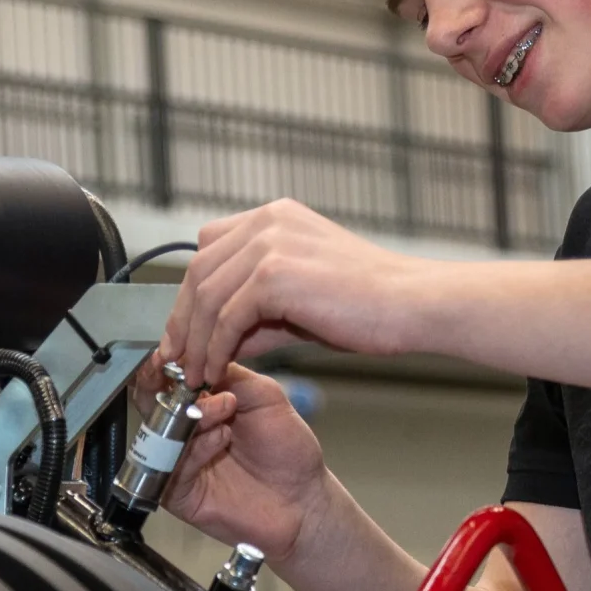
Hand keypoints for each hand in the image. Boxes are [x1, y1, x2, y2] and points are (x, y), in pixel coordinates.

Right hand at [153, 364, 333, 567]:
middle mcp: (186, 432)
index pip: (170, 380)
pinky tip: (221, 439)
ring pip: (160, 434)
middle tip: (182, 378)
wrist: (303, 499)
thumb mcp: (264, 397)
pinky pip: (170, 468)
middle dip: (163, 387)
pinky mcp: (179, 493)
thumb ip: (231, 375)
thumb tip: (198, 359)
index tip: (170, 354)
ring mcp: (180, 463)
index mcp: (203, 405)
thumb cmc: (287, 450)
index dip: (166, 366)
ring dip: (190, 416)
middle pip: (152, 405)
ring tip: (224, 409)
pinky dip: (196, 448)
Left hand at [162, 201, 436, 385]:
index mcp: (274, 217)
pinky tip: (216, 370)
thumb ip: (257, 312)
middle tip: (177, 360)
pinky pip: (225, 315)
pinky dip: (214, 348)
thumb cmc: (370, 305)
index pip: (209, 249)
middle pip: (199, 271)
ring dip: (194, 341)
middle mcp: (267, 221)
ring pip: (206, 295)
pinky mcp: (274, 273)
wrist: (412, 305)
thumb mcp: (301, 300)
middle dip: (183, 320)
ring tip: (193, 374)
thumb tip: (218, 342)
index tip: (186, 332)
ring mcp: (270, 243)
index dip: (192, 293)